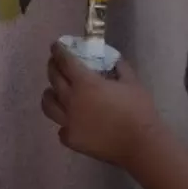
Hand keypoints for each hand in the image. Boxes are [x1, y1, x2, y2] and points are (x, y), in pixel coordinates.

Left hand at [41, 41, 162, 165]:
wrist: (139, 143)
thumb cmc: (138, 109)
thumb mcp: (132, 81)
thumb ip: (119, 67)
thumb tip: (113, 60)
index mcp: (85, 83)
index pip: (65, 62)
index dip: (59, 51)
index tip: (55, 45)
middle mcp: (71, 100)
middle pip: (53, 79)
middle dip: (53, 67)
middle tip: (55, 63)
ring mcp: (68, 122)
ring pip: (48, 104)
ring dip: (50, 93)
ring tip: (55, 91)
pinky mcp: (71, 139)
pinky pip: (61, 127)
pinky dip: (64, 121)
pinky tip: (72, 120)